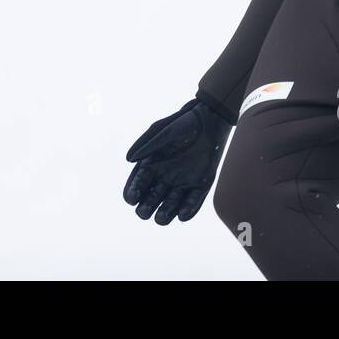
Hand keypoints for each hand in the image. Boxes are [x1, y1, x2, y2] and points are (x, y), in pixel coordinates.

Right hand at [123, 97, 231, 224]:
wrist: (209, 121)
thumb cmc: (183, 123)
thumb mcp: (163, 130)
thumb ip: (147, 144)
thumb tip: (129, 159)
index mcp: (152, 165)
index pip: (137, 184)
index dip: (132, 192)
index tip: (132, 198)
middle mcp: (164, 177)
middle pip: (150, 200)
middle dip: (145, 208)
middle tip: (144, 211)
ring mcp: (182, 183)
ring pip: (170, 205)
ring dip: (165, 214)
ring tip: (161, 218)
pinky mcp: (200, 185)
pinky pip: (193, 202)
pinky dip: (188, 210)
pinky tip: (182, 215)